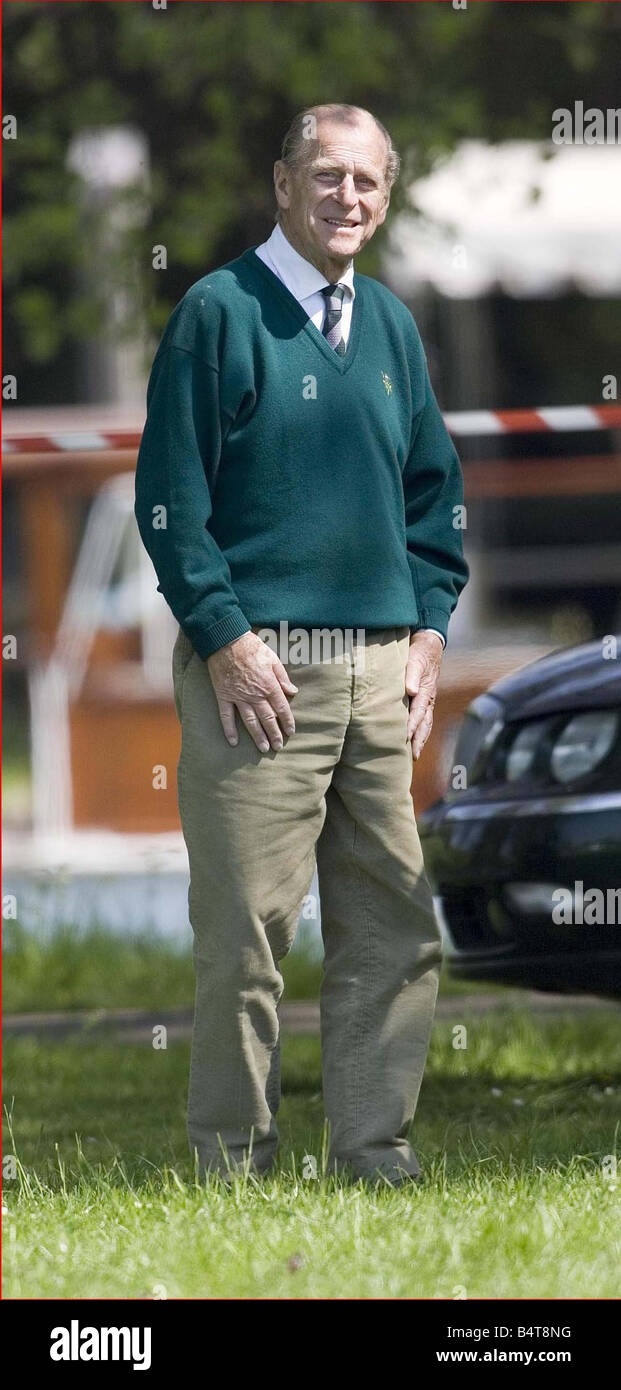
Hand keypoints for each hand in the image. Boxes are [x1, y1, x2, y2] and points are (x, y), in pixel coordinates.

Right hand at [206, 630, 297, 751]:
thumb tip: (293, 692)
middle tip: (278, 747)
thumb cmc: (251, 647)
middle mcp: (255, 695)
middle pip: (268, 719)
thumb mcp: (273, 659)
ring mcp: (238, 697)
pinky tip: (233, 742)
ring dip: (257, 736)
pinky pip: (226, 716)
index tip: (290, 732)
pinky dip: (229, 729)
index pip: (281, 708)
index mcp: (269, 685)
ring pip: (250, 721)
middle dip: (274, 734)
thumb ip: (283, 677)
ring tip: (263, 748)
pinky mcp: (224, 696)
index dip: (287, 721)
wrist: (226, 641)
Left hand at [405, 630, 442, 760]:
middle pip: (424, 724)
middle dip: (419, 740)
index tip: (405, 737)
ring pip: (425, 724)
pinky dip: (420, 732)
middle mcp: (428, 699)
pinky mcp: (423, 700)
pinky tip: (414, 740)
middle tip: (413, 756)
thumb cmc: (419, 653)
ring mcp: (427, 701)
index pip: (418, 712)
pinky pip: (423, 720)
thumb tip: (410, 691)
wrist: (428, 646)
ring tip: (414, 755)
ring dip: (420, 739)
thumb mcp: (415, 660)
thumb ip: (410, 675)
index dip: (412, 725)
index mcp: (425, 691)